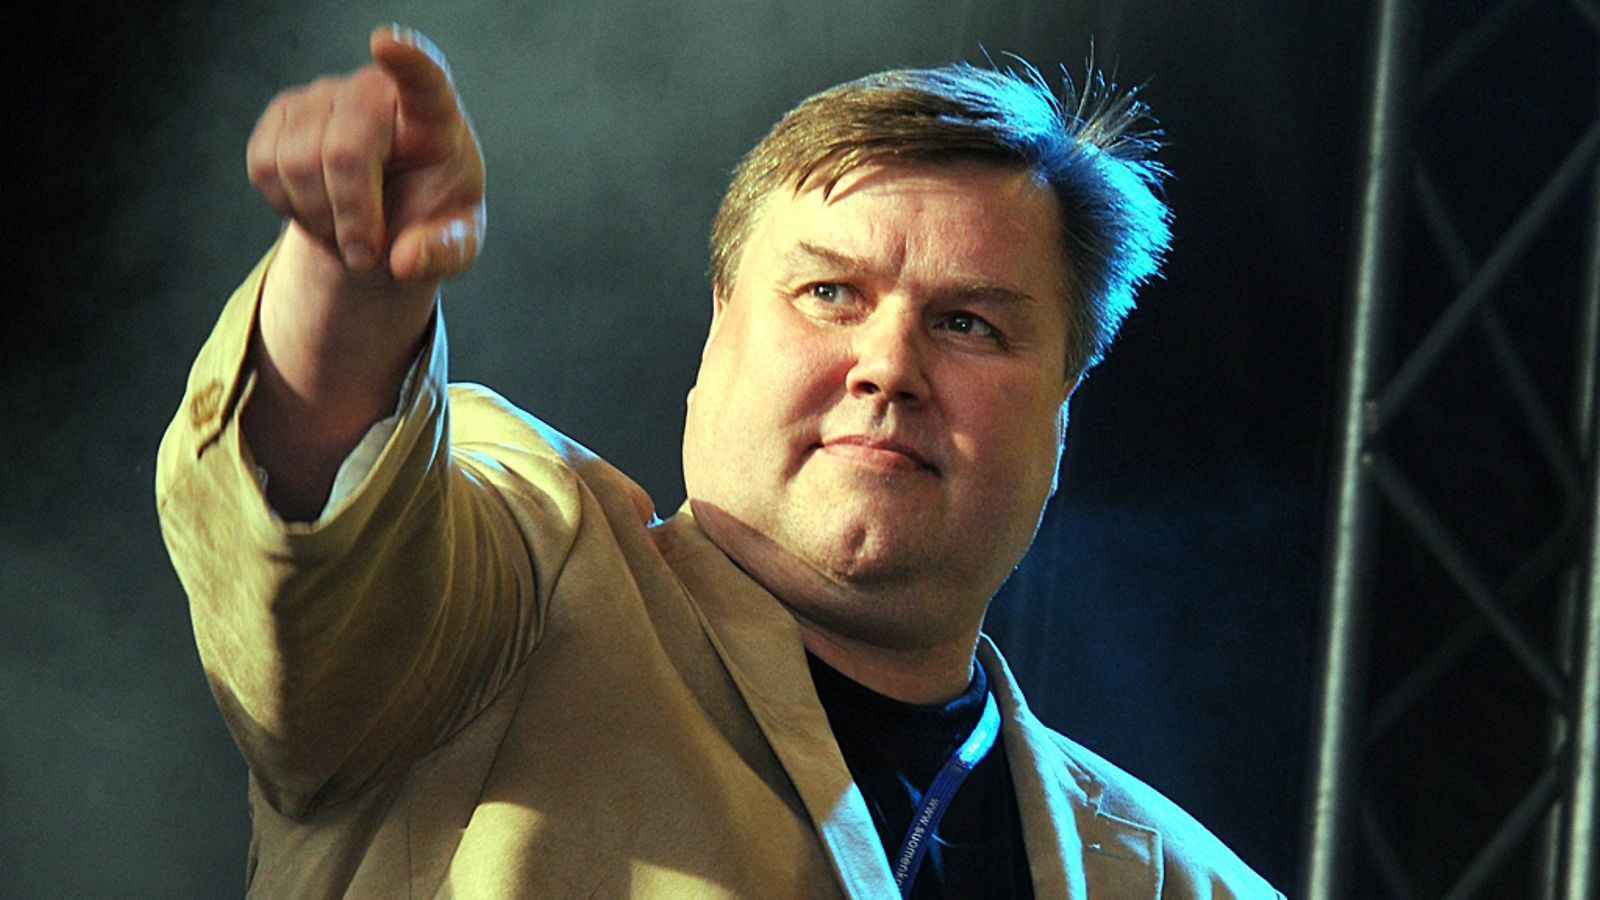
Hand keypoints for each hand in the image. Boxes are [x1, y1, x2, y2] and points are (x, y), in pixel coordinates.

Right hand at [246, 25, 484, 282]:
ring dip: (318, 217)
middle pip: (344, 150)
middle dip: (351, 216)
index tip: (388, 43)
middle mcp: (375, 91)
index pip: (424, 79)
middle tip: (366, 255)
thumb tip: (405, 260)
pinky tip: (317, 209)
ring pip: (295, 162)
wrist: (387, 217)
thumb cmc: (431, 219)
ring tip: (345, 230)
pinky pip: (263, 165)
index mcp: (434, 115)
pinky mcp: (283, 112)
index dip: (408, 61)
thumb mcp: (455, 246)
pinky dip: (286, 205)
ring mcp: (324, 95)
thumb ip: (442, 253)